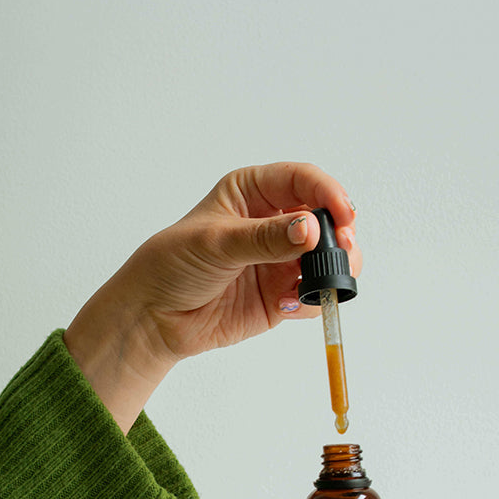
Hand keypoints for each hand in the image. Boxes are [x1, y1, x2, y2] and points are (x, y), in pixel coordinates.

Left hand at [64, 163, 358, 432]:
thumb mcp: (216, 243)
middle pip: (326, 219)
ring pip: (328, 259)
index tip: (342, 215)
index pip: (303, 181)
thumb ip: (265, 238)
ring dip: (334, 270)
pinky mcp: (282, 295)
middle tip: (344, 251)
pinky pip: (313, 296)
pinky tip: (288, 304)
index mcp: (254, 192)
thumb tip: (310, 229)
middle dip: (340, 235)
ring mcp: (281, 260)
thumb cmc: (173, 265)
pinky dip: (312, 301)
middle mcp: (273, 222)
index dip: (328, 194)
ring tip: (322, 283)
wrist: (154, 316)